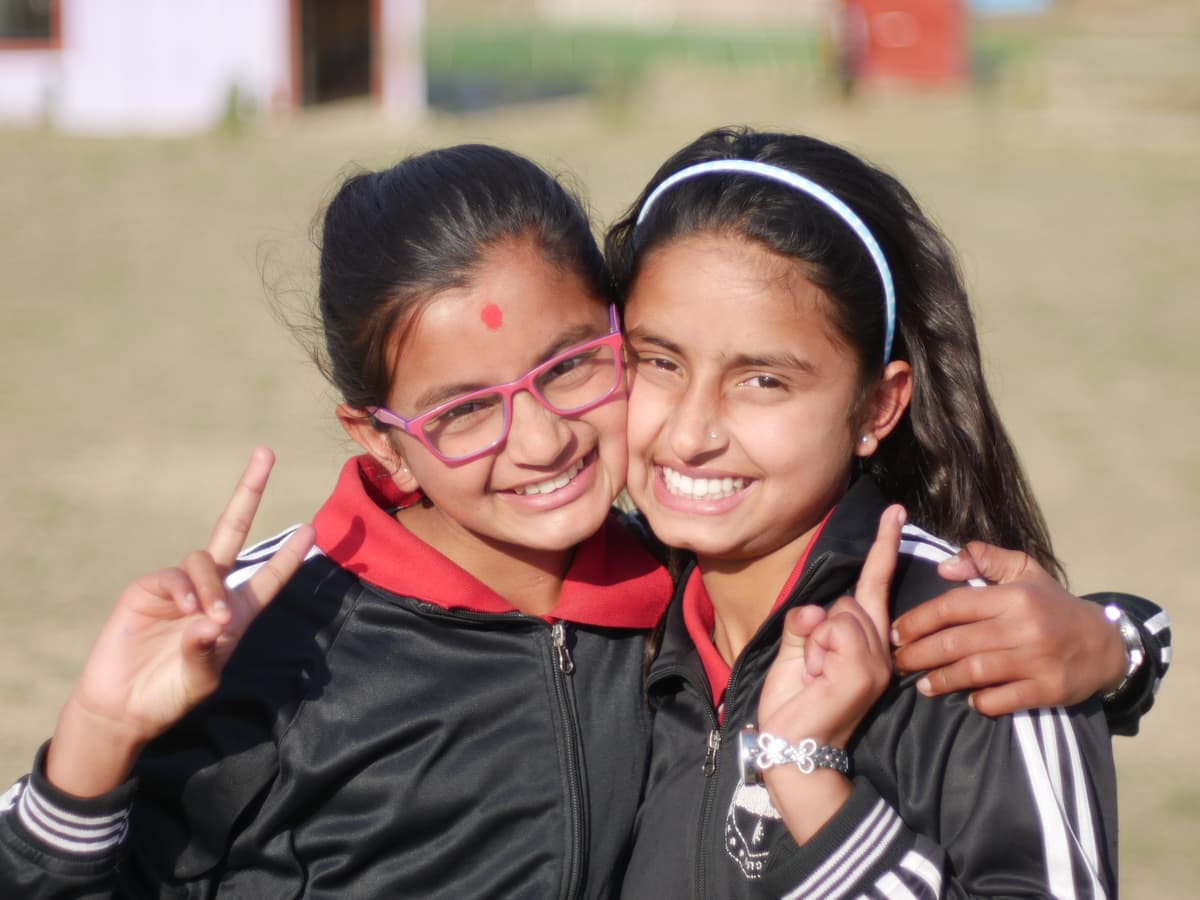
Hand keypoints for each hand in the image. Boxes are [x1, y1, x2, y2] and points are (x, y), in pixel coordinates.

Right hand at [46, 448, 315, 795]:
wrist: (124, 708)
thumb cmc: (170, 694)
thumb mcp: (200, 679)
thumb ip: (209, 651)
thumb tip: (213, 620)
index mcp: (236, 612)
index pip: (268, 577)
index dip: (288, 556)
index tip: (312, 530)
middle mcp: (211, 591)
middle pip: (233, 530)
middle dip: (249, 491)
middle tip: (266, 452)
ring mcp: (179, 587)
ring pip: (206, 560)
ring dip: (213, 586)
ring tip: (212, 618)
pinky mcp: (148, 590)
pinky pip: (174, 577)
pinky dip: (186, 591)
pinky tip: (188, 613)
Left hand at [755, 505, 903, 843]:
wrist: (791, 747)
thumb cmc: (794, 702)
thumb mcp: (794, 651)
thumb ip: (805, 624)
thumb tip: (815, 611)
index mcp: (866, 642)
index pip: (875, 585)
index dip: (884, 546)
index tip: (894, 510)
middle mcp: (881, 650)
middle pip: (848, 599)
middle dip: (819, 625)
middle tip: (812, 668)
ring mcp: (875, 662)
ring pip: (839, 614)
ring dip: (813, 643)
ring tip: (813, 677)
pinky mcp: (862, 672)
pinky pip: (833, 630)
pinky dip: (813, 651)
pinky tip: (814, 679)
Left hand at [891, 542, 1124, 715]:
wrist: (1107, 643)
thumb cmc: (1054, 605)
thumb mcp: (1025, 571)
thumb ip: (984, 560)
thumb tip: (943, 566)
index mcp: (1014, 597)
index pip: (954, 606)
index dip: (920, 619)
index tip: (896, 631)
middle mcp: (1024, 627)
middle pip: (958, 642)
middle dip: (919, 653)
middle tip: (897, 661)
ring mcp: (1037, 660)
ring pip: (975, 671)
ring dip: (942, 680)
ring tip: (921, 684)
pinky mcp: (1049, 690)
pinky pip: (1004, 699)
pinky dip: (981, 701)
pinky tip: (967, 700)